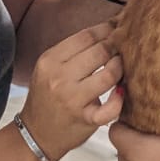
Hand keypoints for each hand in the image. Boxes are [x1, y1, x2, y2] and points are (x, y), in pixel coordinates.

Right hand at [22, 23, 123, 160]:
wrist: (35, 133)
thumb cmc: (47, 97)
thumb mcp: (50, 69)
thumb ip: (72, 52)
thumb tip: (106, 30)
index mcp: (50, 60)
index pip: (85, 36)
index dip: (106, 29)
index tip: (117, 27)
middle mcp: (59, 78)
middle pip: (99, 51)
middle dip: (116, 46)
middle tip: (124, 47)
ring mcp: (72, 99)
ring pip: (108, 74)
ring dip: (120, 68)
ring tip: (122, 68)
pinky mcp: (85, 119)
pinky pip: (111, 107)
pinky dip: (120, 99)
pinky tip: (121, 93)